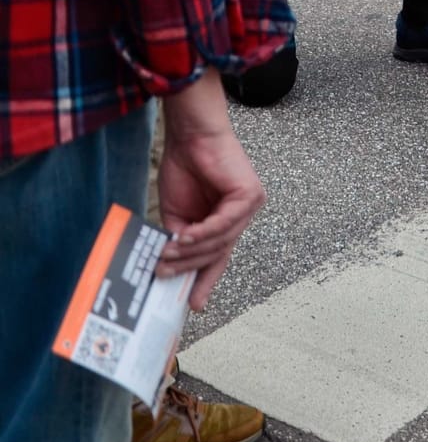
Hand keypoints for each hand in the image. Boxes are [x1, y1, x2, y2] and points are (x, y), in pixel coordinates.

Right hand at [154, 74, 265, 310]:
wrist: (192, 136)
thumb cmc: (185, 169)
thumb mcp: (176, 214)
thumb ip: (179, 239)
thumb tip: (169, 267)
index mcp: (226, 223)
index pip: (219, 258)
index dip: (206, 281)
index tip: (193, 305)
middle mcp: (242, 217)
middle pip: (218, 253)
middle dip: (191, 268)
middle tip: (164, 277)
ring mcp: (250, 206)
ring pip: (220, 241)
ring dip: (190, 251)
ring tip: (165, 255)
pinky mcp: (250, 195)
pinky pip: (225, 223)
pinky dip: (203, 232)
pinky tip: (183, 237)